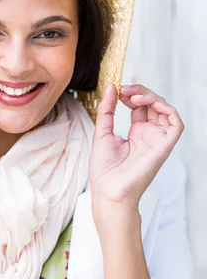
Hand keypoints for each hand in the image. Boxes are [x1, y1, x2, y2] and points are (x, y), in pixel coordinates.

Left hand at [89, 83, 184, 207]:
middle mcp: (149, 134)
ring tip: (133, 96)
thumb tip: (112, 88)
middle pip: (153, 104)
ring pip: (165, 110)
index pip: (141, 105)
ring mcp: (157, 140)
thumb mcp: (101, 133)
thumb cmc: (104, 170)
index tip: (118, 90)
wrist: (108, 191)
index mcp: (136, 132)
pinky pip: (176, 124)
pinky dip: (167, 109)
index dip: (131, 94)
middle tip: (124, 90)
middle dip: (140, 92)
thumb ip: (107, 110)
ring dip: (152, 97)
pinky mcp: (164, 146)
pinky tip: (149, 104)